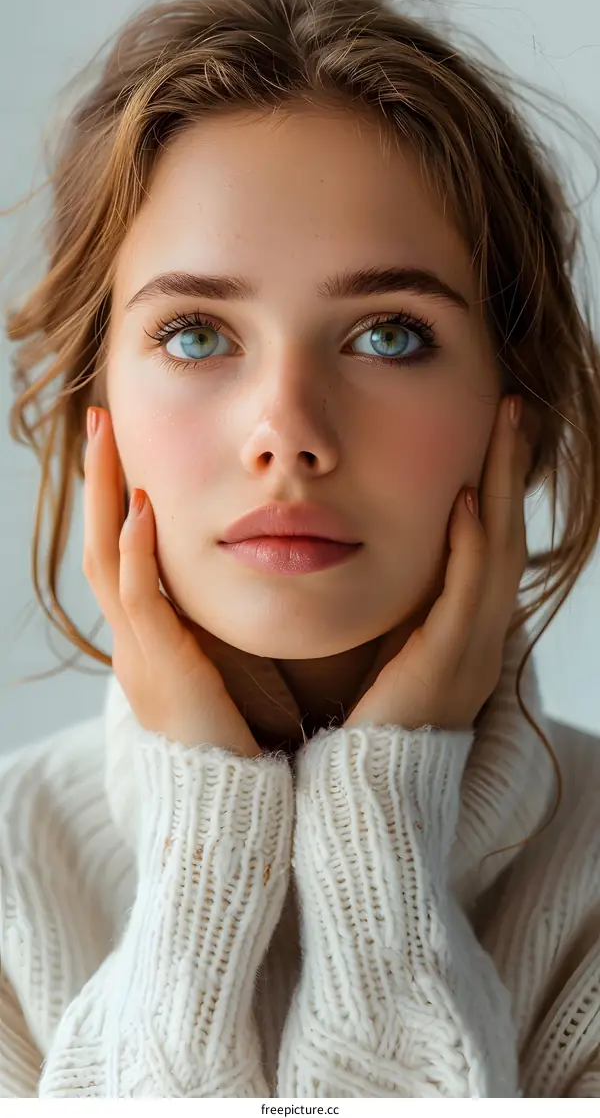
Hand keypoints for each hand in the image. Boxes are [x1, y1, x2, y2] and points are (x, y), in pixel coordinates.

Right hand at [83, 407, 261, 757]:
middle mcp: (132, 642)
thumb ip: (218, 632)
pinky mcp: (162, 670)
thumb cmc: (237, 743)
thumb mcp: (221, 673)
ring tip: (108, 439)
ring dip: (106, 496)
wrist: (228, 810)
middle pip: (100, 544)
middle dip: (98, 480)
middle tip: (100, 420)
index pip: (121, 553)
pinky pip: (140, 601)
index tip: (124, 444)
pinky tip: (142, 509)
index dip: (117, 497)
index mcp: (147, 640)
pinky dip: (136, 553)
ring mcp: (139, 655)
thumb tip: (244, 591)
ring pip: (107, 561)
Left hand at [345, 394, 538, 732]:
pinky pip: (466, 594)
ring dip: (500, 489)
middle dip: (510, 471)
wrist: (368, 790)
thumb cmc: (372, 720)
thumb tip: (392, 555)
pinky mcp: (447, 664)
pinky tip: (464, 502)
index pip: (491, 544)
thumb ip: (405, 605)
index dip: (498, 486)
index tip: (495, 433)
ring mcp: (472, 650)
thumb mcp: (394, 647)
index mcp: (471, 631)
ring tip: (501, 431)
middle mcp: (483, 636)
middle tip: (511, 410)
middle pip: (505, 537)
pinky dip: (469, 546)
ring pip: (497, 554)